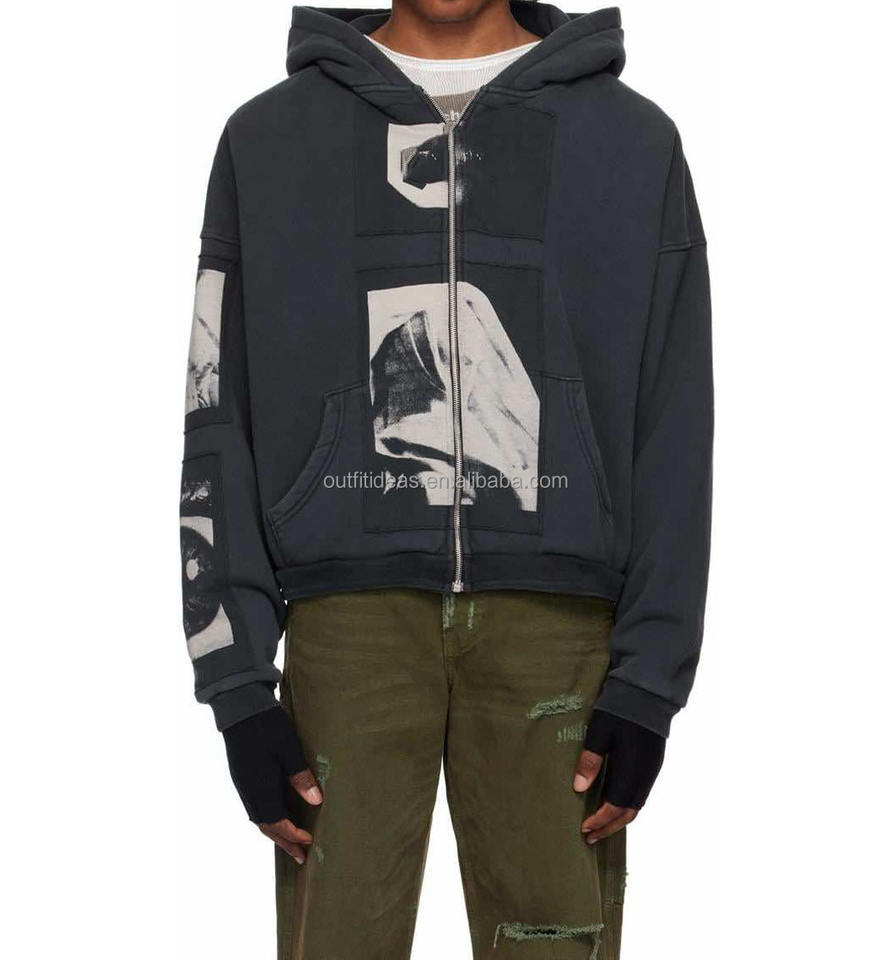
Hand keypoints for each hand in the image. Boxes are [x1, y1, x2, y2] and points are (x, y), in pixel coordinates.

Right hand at [222, 706, 323, 862]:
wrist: (239, 707)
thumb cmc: (266, 725)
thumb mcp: (289, 748)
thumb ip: (300, 776)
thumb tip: (316, 802)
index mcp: (259, 787)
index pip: (276, 822)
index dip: (293, 834)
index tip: (310, 842)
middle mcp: (248, 790)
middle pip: (265, 825)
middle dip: (283, 841)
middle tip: (300, 856)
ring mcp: (242, 783)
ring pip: (258, 817)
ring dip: (274, 831)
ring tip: (290, 842)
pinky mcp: (242, 775)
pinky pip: (254, 806)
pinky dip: (267, 817)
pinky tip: (277, 814)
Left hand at [572, 709, 665, 843]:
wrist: (647, 693)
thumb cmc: (620, 710)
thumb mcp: (599, 732)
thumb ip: (590, 760)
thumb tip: (579, 789)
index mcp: (632, 770)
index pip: (616, 806)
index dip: (600, 820)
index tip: (584, 828)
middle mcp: (645, 775)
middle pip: (629, 812)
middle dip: (609, 826)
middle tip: (590, 836)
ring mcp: (652, 770)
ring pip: (637, 804)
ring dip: (619, 817)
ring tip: (600, 825)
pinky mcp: (653, 763)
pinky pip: (641, 793)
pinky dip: (627, 805)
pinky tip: (614, 803)